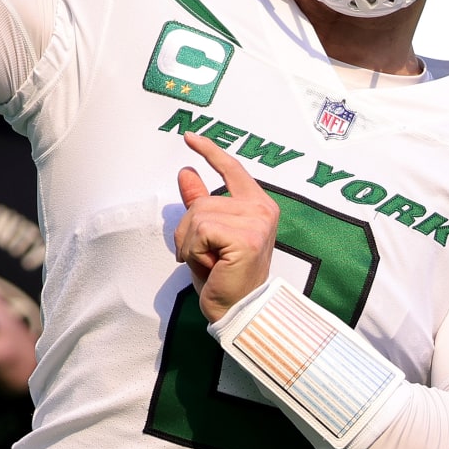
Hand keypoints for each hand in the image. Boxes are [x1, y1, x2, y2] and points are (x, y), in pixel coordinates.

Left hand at [173, 133, 281, 323]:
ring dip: (191, 245)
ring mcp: (256, 222)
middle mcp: (262, 209)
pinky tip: (210, 266)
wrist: (237, 311)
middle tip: (205, 257)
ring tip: (209, 263)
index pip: (233, 169)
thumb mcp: (208, 235)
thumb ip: (200, 202)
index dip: (210, 152)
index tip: (190, 137)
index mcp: (258, 205)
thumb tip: (186, 171)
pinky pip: (200, 231)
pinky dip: (194, 252)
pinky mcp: (246, 237)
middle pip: (202, 202)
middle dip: (190, 232)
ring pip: (198, 216)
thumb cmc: (225, 276)